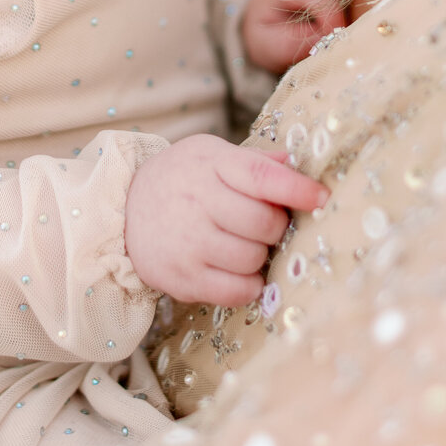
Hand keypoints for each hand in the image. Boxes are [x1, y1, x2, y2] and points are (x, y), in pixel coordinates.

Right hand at [124, 134, 326, 306]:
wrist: (123, 212)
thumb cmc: (180, 180)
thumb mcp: (210, 155)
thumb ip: (254, 162)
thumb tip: (295, 165)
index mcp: (211, 165)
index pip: (261, 177)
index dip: (297, 189)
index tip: (322, 197)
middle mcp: (198, 202)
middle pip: (265, 223)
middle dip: (276, 226)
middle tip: (265, 225)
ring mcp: (189, 242)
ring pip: (253, 258)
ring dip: (260, 255)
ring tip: (244, 244)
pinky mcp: (183, 278)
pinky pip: (237, 290)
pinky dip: (249, 284)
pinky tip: (239, 269)